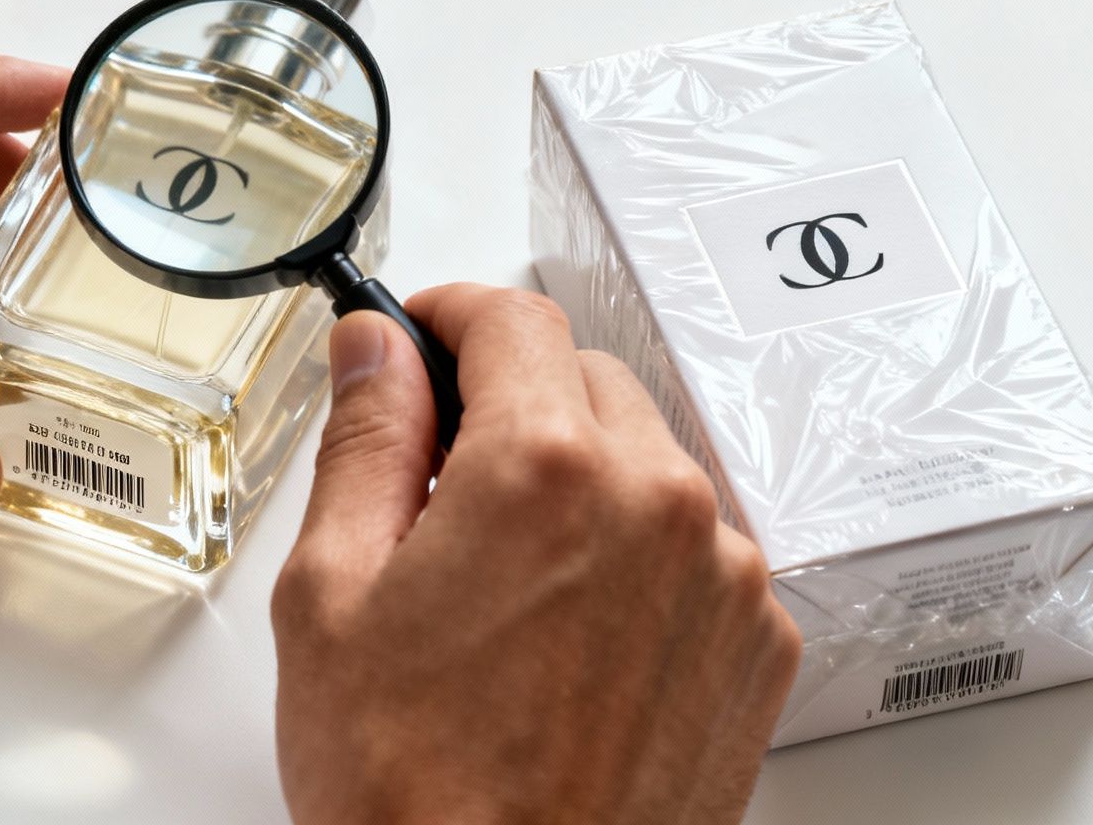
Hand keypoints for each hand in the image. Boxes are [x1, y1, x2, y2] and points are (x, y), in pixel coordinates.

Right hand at [272, 285, 801, 824]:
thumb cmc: (412, 790)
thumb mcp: (333, 594)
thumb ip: (366, 439)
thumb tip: (374, 349)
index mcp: (547, 471)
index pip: (513, 318)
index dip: (449, 315)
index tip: (417, 340)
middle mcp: (660, 507)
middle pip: (586, 379)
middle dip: (510, 401)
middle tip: (438, 477)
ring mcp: (726, 580)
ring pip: (648, 462)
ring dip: (579, 480)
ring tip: (503, 578)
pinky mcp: (759, 647)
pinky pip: (698, 547)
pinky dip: (637, 556)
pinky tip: (568, 631)